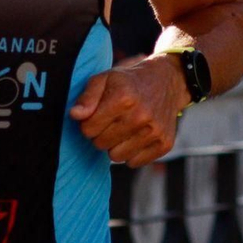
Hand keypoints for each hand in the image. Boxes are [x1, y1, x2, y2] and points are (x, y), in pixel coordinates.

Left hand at [69, 54, 189, 166]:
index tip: (98, 114)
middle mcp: (140, 116)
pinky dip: (132, 152)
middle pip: (100, 144)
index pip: (88, 129)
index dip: (89, 122)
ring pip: (116, 157)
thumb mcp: (105, 79)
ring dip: (116, 145)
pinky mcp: (164, 144)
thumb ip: (87, 97)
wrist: (167, 81)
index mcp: (123, 98)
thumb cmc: (130, 81)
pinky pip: (134, 163)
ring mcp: (154, 131)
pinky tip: (137, 135)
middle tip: (112, 120)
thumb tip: (75, 115)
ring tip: (124, 128)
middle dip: (101, 134)